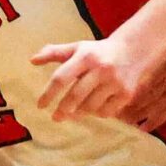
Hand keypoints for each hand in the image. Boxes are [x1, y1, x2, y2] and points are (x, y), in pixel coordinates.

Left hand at [31, 37, 150, 121]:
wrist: (133, 50)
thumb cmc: (98, 52)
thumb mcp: (77, 48)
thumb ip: (54, 52)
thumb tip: (32, 60)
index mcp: (85, 56)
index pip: (62, 77)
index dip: (49, 93)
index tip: (40, 106)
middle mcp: (100, 68)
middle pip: (76, 95)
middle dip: (63, 109)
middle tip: (55, 117)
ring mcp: (115, 82)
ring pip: (91, 107)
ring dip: (79, 113)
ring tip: (72, 114)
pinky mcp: (126, 93)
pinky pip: (106, 112)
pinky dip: (97, 113)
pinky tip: (93, 109)